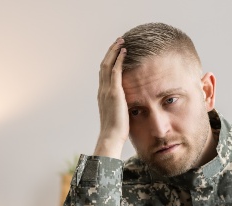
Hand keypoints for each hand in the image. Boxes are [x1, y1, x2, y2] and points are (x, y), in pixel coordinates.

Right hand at [93, 38, 128, 158]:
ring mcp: (107, 90)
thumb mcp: (118, 115)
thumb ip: (121, 107)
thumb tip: (129, 107)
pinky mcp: (114, 92)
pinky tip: (125, 51)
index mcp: (102, 96)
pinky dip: (119, 59)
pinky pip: (115, 70)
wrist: (111, 136)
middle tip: (117, 42)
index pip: (104, 74)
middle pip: (103, 65)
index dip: (108, 62)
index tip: (115, 53)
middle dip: (110, 52)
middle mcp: (102, 90)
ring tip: (121, 41)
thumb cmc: (116, 131)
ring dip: (114, 51)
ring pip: (107, 65)